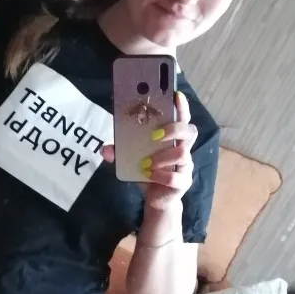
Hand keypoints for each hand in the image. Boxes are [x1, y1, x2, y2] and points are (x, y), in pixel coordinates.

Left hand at [102, 91, 196, 210]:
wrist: (154, 198)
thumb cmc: (147, 171)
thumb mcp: (131, 159)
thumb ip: (120, 151)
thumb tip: (104, 149)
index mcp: (173, 138)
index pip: (183, 117)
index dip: (182, 106)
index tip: (176, 96)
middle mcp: (183, 148)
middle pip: (190, 131)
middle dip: (174, 129)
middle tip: (155, 135)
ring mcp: (186, 166)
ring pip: (182, 154)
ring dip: (161, 157)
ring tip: (145, 163)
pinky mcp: (183, 182)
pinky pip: (175, 177)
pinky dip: (160, 175)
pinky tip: (149, 176)